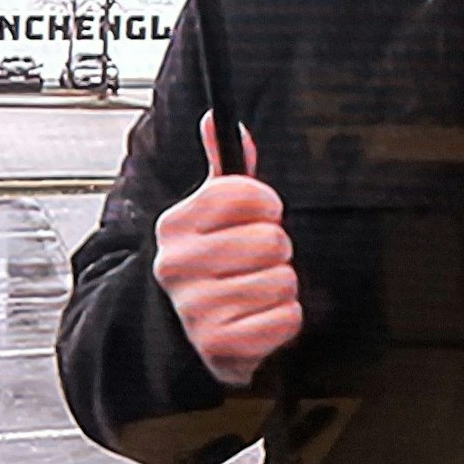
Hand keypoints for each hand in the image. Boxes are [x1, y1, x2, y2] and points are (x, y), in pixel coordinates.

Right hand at [152, 111, 302, 386]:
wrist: (184, 337)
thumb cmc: (211, 268)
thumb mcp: (211, 215)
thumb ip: (223, 167)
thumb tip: (216, 118)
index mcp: (176, 224)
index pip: (245, 193)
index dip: (265, 204)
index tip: (260, 216)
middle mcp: (177, 264)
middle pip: (271, 238)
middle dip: (276, 251)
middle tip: (256, 262)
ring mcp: (195, 307)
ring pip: (282, 279)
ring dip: (280, 288)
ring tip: (256, 291)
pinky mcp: (219, 345)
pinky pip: (286, 319)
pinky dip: (284, 321)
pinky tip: (260, 319)